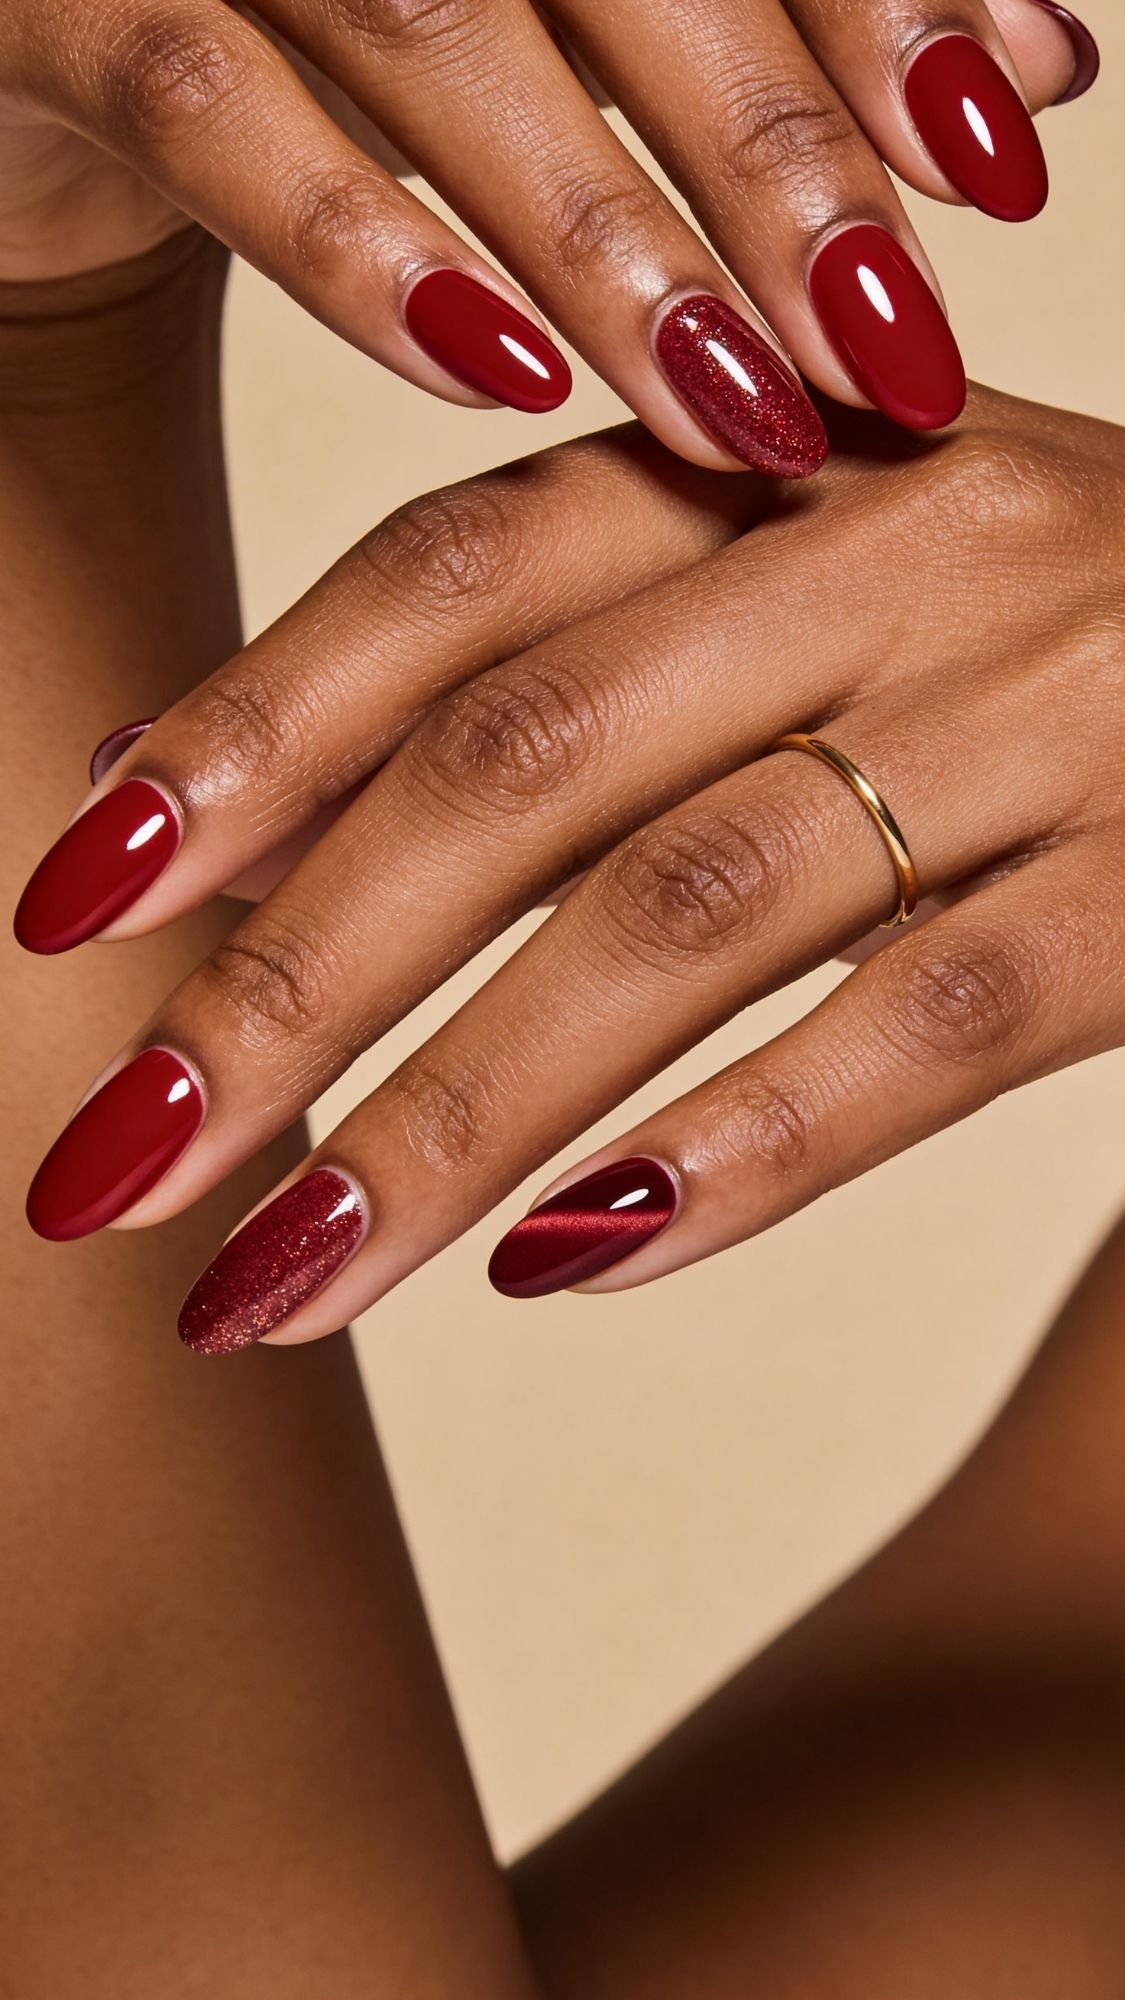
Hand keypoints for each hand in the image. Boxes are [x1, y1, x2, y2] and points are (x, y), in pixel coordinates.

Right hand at [0, 0, 1097, 470]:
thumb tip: (1046, 67)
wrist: (47, 22)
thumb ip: (771, 19)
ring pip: (431, 21)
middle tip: (894, 341)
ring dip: (605, 230)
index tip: (1001, 154)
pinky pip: (208, 106)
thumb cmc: (351, 22)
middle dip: (771, 147)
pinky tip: (501, 379)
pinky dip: (360, 245)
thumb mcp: (574, 4)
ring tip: (744, 406)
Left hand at [16, 390, 1124, 1343]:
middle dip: (292, 978)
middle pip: (526, 755)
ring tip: (283, 1284)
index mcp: (780, 453)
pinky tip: (568, 1264)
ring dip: (454, 1118)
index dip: (245, 730)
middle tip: (114, 1162)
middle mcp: (899, 545)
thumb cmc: (1027, 649)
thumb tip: (231, 809)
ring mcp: (1050, 707)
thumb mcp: (792, 593)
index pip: (454, 572)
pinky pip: (923, 1028)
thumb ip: (554, 670)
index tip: (69, 906)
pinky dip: (731, 1157)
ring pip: (688, 914)